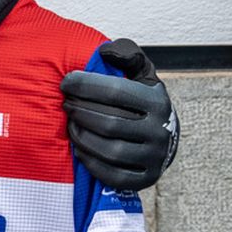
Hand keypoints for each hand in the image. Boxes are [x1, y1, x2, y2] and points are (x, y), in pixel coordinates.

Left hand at [59, 39, 178, 191]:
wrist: (166, 136)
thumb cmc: (143, 101)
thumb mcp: (142, 73)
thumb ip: (127, 55)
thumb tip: (105, 51)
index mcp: (157, 101)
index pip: (114, 91)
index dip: (84, 85)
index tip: (66, 82)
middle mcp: (160, 131)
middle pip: (109, 122)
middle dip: (79, 111)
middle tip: (64, 103)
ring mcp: (154, 157)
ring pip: (109, 150)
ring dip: (82, 136)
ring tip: (70, 123)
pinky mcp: (146, 179)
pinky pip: (112, 175)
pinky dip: (90, 161)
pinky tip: (79, 147)